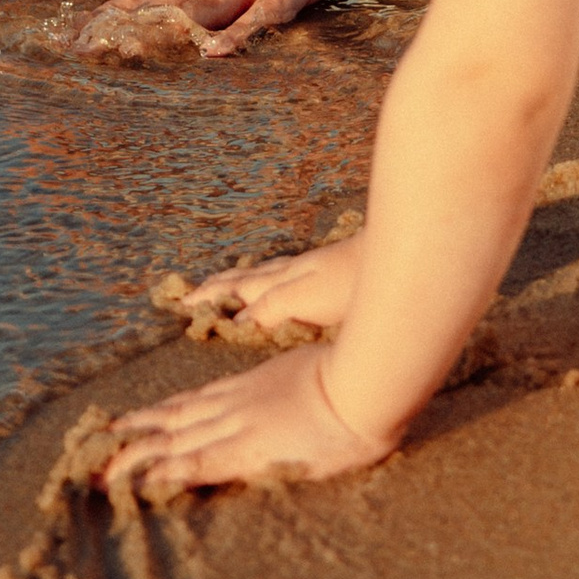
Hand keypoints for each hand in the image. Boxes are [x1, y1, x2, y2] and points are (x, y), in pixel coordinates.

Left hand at [105, 342, 392, 496]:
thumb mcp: (312, 372)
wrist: (366, 384)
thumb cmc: (354, 378)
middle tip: (97, 451)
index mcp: (249, 388)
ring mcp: (239, 426)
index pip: (192, 404)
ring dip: (136, 457)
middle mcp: (235, 406)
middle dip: (135, 438)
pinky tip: (142, 482)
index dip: (158, 414)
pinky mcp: (249, 452)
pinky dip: (168, 472)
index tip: (128, 423)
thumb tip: (289, 396)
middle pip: (173, 423)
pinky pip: (199, 464)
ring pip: (174, 443)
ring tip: (103, 471)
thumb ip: (291, 386)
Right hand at [192, 236, 363, 336]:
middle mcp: (291, 272)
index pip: (238, 289)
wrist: (395, 257)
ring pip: (266, 273)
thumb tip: (236, 322)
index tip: (184, 303)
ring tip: (227, 282)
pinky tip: (279, 279)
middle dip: (219, 285)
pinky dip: (268, 277)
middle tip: (194, 291)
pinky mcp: (328, 271)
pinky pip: (284, 273)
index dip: (212, 297)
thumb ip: (271, 307)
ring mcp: (310, 269)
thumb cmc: (353, 283)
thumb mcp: (306, 298)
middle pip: (247, 277)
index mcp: (281, 280)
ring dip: (241, 279)